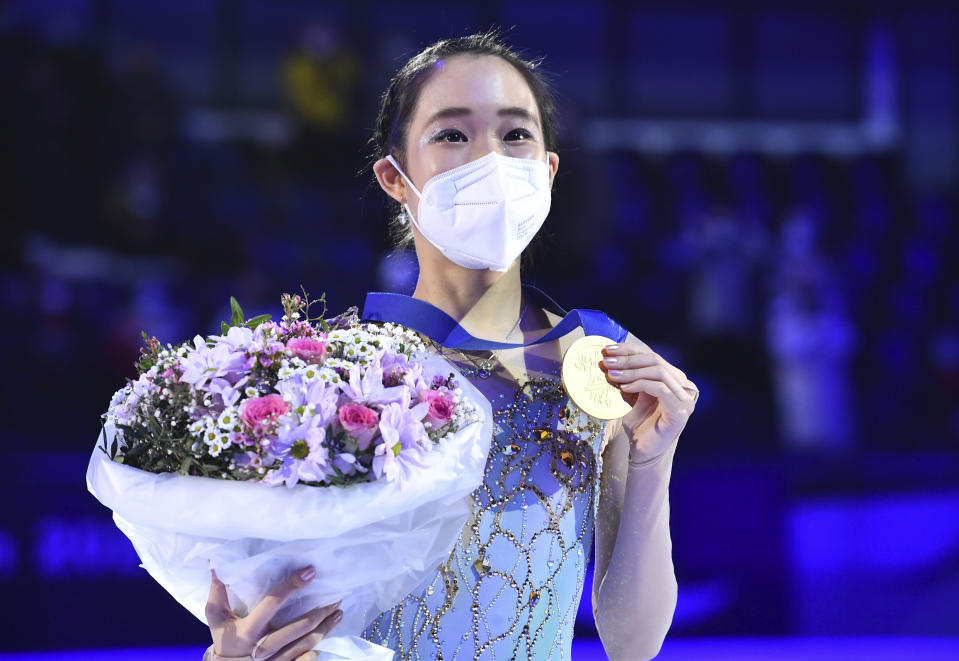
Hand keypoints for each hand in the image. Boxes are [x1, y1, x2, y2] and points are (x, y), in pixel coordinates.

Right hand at [206, 566, 342, 660]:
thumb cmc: (224, 641)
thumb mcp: (217, 619)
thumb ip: (217, 593)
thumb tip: (217, 566)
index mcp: (249, 630)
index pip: (272, 603)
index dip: (291, 586)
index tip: (310, 571)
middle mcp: (264, 647)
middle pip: (299, 627)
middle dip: (320, 611)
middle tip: (336, 596)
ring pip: (307, 643)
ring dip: (326, 627)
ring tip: (339, 612)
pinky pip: (307, 659)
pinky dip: (319, 647)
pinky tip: (329, 634)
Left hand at [600, 342, 697, 461]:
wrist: (645, 452)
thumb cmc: (638, 423)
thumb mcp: (630, 395)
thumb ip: (625, 377)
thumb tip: (607, 359)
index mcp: (671, 377)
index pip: (650, 354)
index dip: (629, 349)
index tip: (607, 349)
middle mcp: (682, 384)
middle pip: (655, 360)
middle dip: (627, 359)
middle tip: (606, 361)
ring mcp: (684, 397)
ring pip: (658, 371)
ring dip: (631, 371)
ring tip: (611, 375)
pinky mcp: (680, 410)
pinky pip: (660, 388)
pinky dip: (640, 384)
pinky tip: (624, 388)